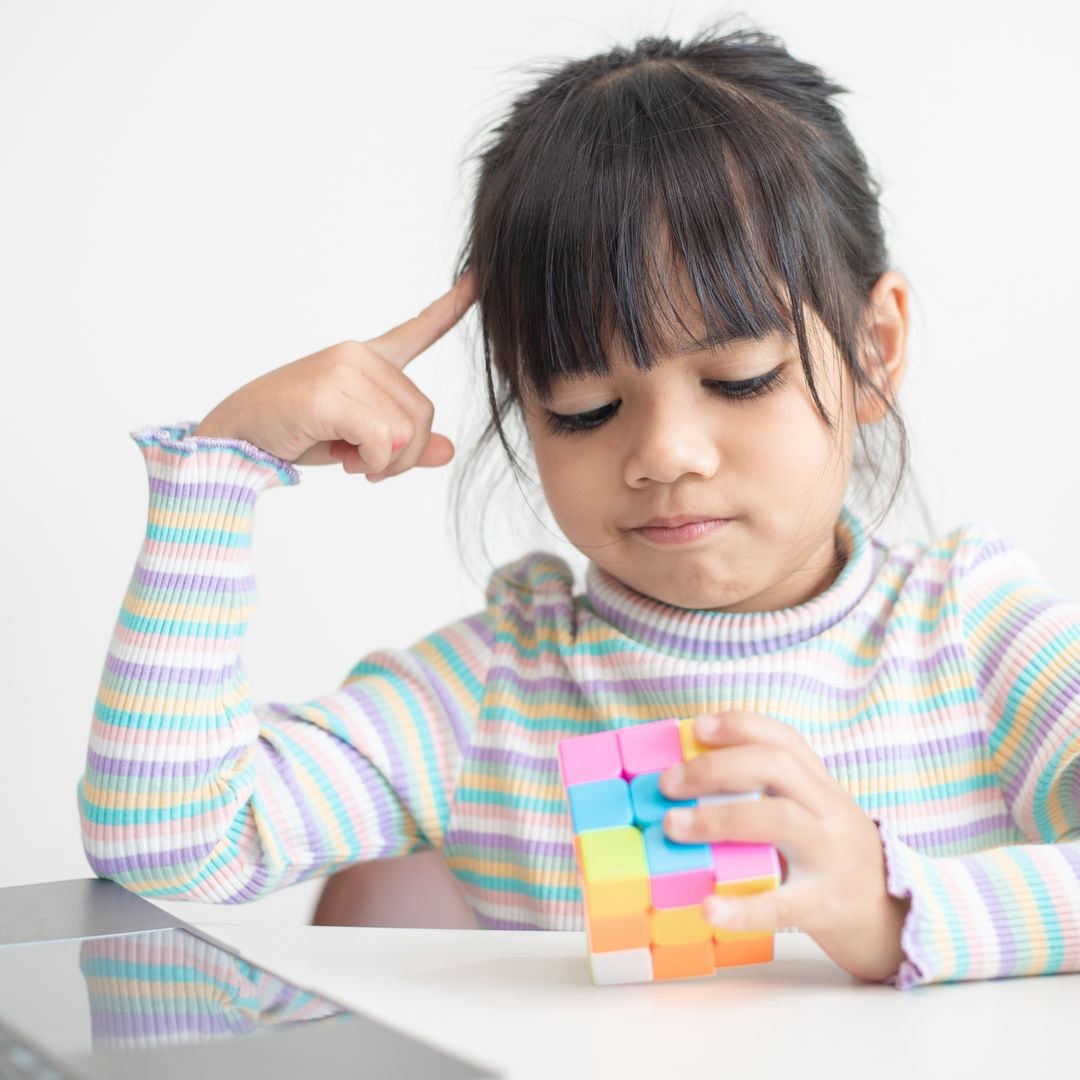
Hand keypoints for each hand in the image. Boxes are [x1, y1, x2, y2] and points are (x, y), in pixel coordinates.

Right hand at [194, 269, 477, 478]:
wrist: (236, 437)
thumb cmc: (295, 432)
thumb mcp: (358, 439)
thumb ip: (404, 445)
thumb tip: (448, 451)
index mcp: (367, 357)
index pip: (419, 329)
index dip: (453, 307)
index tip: (480, 278)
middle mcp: (358, 355)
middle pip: (423, 413)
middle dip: (405, 454)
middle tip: (371, 467)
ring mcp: (343, 370)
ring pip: (405, 431)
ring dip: (386, 464)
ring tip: (352, 461)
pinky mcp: (328, 395)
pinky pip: (382, 441)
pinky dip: (372, 463)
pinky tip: (346, 461)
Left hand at [659, 711, 910, 982]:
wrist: (898, 923)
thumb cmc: (834, 863)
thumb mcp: (814, 817)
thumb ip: (769, 796)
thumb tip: (688, 780)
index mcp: (822, 788)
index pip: (784, 740)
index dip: (740, 726)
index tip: (697, 727)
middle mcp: (830, 812)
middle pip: (777, 768)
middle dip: (717, 767)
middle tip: (668, 783)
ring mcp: (831, 857)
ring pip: (780, 820)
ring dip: (719, 818)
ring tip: (673, 826)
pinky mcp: (826, 906)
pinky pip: (784, 905)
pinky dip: (743, 907)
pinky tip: (709, 907)